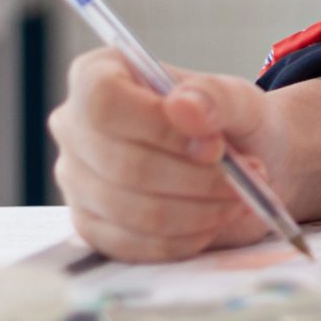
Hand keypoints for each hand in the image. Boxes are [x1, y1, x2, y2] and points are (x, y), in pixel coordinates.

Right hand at [48, 48, 297, 262]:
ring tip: (239, 196)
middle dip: (194, 178)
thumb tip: (182, 106)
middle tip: (245, 175)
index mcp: (98, 75)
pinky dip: (183, 237)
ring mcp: (75, 181)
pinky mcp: (91, 227)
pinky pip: (131, 244)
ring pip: (130, 210)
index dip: (160, 129)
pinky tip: (215, 220)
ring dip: (197, 210)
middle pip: (121, 164)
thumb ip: (214, 97)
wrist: (242, 162)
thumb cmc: (229, 121)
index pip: (104, 102)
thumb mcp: (237, 98)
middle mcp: (74, 128)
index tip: (214, 144)